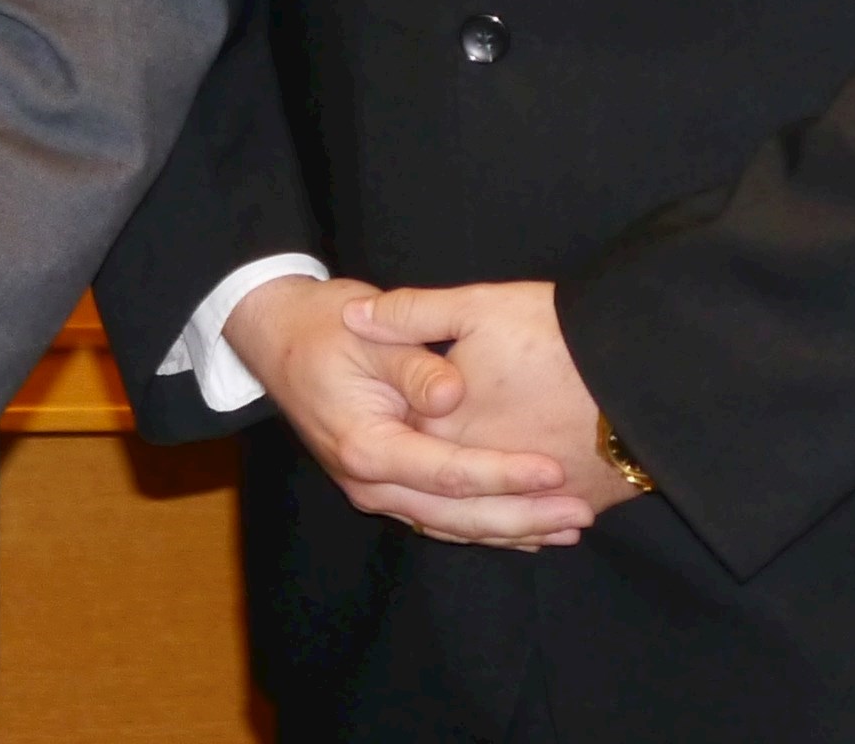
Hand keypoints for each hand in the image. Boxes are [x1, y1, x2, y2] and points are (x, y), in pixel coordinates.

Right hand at [224, 273, 591, 551]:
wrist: (276, 335)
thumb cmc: (325, 325)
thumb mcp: (367, 329)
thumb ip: (413, 364)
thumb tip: (452, 395)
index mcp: (366, 445)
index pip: (448, 472)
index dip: (504, 473)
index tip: (554, 470)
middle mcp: (367, 481)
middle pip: (455, 514)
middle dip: (522, 517)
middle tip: (579, 513)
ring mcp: (373, 489)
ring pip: (450, 524)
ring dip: (510, 529)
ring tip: (567, 526)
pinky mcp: (382, 485)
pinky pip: (439, 517)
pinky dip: (483, 526)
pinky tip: (524, 530)